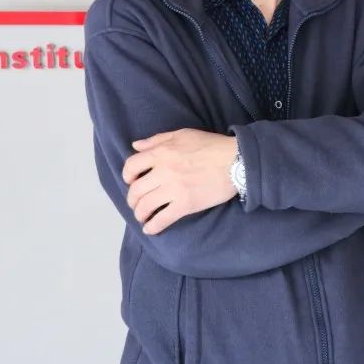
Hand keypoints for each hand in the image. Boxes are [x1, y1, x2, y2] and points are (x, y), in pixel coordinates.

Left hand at [123, 129, 238, 234]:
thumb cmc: (212, 145)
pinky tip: (151, 229)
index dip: (127, 176)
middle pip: (136, 190)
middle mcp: (163, 171)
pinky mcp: (185, 204)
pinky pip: (162, 219)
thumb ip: (157, 139)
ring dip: (140, 214)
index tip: (131, 182)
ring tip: (143, 216)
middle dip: (132, 200)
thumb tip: (136, 145)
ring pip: (145, 206)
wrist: (236, 161)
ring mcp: (174, 189)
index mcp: (161, 153)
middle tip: (137, 204)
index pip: (131, 166)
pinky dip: (153, 226)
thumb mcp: (183, 134)